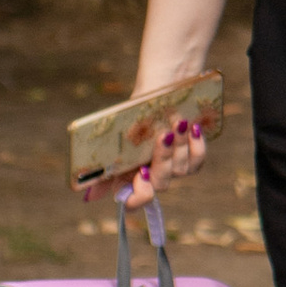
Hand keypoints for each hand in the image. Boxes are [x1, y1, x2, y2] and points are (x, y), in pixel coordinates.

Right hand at [80, 114, 208, 209]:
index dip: (138, 198)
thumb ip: (106, 166)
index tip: (140, 173)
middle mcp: (152, 174)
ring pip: (180, 170)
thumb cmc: (137, 111)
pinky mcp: (192, 156)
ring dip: (179, 145)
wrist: (163, 85)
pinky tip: (193, 128)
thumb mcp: (121, 134)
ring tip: (178, 122)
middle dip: (162, 159)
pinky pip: (197, 161)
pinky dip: (197, 145)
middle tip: (163, 135)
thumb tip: (88, 197)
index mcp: (129, 174)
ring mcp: (174, 166)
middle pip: (160, 185)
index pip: (133, 201)